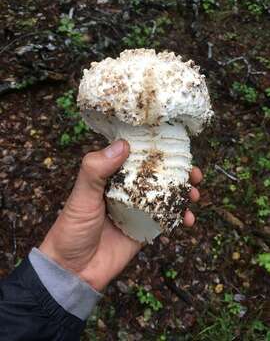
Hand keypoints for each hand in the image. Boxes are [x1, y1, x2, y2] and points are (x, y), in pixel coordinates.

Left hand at [40, 140, 202, 290]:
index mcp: (111, 177)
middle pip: (157, 175)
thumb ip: (96, 170)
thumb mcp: (81, 196)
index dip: (156, 150)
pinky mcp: (144, 229)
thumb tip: (123, 145)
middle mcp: (126, 190)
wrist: (74, 270)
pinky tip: (187, 219)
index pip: (136, 157)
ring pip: (165, 196)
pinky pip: (166, 219)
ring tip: (194, 195)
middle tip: (193, 173)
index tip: (176, 146)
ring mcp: (137, 210)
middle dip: (178, 173)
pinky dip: (179, 217)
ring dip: (183, 194)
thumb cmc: (72, 228)